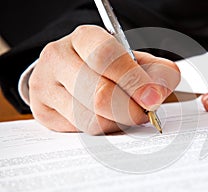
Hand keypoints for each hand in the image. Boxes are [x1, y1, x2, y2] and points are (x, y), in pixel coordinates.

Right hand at [29, 25, 179, 134]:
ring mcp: (45, 86)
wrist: (71, 70)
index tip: (152, 99)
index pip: (106, 57)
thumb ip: (156, 72)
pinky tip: (106, 117)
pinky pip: (81, 131)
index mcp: (83, 38)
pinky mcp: (42, 112)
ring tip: (124, 113)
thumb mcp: (135, 61)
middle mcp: (58, 58)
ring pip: (90, 119)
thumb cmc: (107, 66)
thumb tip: (158, 93)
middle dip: (130, 110)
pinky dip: (102, 129)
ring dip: (118, 122)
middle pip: (99, 95)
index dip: (133, 81)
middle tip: (142, 111)